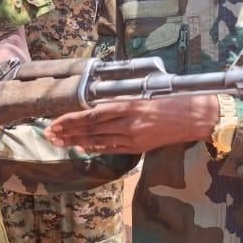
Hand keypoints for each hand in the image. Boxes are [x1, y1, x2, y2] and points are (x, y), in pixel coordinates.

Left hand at [46, 94, 217, 154]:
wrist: (194, 116)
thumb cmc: (172, 100)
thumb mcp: (144, 94)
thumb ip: (121, 102)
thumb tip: (98, 106)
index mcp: (127, 105)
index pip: (91, 114)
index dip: (70, 119)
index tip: (54, 122)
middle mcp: (127, 122)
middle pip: (89, 128)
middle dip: (66, 131)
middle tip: (48, 134)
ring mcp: (132, 136)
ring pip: (97, 139)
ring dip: (75, 141)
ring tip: (57, 142)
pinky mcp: (138, 146)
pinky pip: (111, 148)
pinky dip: (94, 148)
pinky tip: (80, 148)